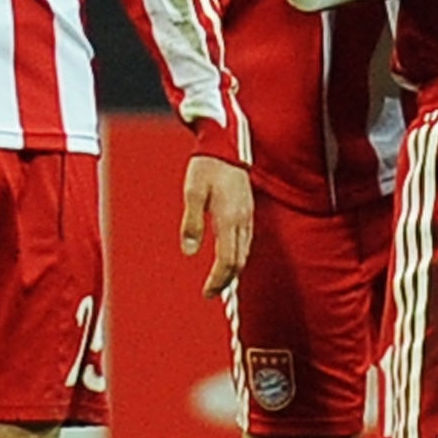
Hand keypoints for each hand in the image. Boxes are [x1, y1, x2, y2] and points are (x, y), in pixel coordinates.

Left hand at [180, 154, 253, 298]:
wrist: (226, 145)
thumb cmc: (206, 167)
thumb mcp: (192, 193)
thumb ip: (191, 223)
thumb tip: (190, 251)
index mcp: (229, 218)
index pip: (227, 260)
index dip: (217, 279)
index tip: (206, 292)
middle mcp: (243, 221)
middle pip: (238, 261)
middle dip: (225, 280)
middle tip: (210, 292)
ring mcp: (248, 216)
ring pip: (245, 253)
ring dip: (232, 271)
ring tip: (218, 282)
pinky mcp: (248, 211)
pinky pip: (246, 242)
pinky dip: (238, 257)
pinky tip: (229, 260)